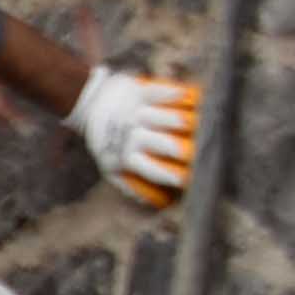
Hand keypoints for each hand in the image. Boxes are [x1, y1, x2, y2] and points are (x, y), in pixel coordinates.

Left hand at [68, 66, 199, 209]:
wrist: (92, 104)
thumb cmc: (110, 141)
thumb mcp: (111, 167)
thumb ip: (132, 185)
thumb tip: (160, 203)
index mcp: (127, 157)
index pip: (155, 171)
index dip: (174, 177)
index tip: (192, 181)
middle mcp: (132, 135)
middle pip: (165, 144)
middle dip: (184, 150)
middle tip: (202, 153)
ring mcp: (137, 112)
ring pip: (165, 117)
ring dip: (184, 121)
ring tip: (202, 124)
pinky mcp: (139, 91)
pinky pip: (160, 91)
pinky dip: (176, 94)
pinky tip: (193, 96)